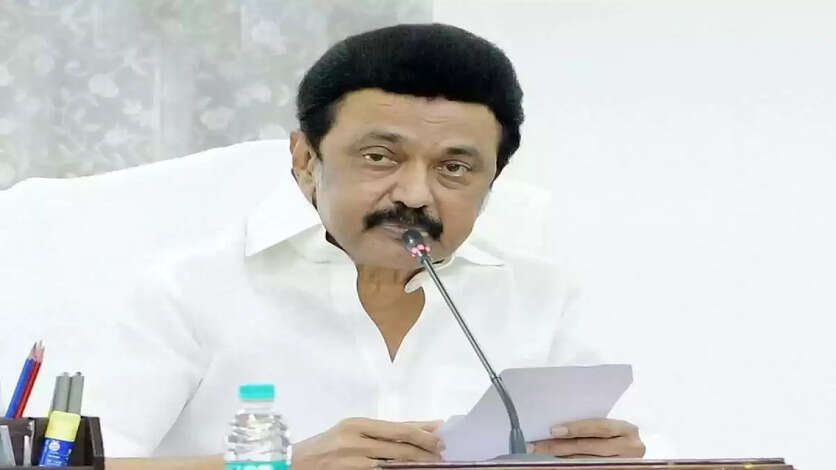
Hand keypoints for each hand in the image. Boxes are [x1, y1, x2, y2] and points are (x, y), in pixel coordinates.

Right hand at [292, 418, 444, 469]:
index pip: (398, 427)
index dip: (422, 431)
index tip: (440, 433)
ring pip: (393, 462)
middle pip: (399, 445)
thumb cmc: (324, 447)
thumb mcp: (349, 433)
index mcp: (356, 424)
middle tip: (442, 452)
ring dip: (416, 463)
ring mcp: (353, 460)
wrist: (294, 464)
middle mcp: (355, 440)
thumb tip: (414, 429)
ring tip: (432, 463)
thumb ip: (378, 433)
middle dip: (424, 449)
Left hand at [528, 418, 644, 457]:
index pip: (600, 427)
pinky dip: (570, 463)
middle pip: (589, 447)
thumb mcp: (611, 426)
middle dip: (561, 446)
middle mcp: (629, 448)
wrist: (630, 450)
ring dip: (561, 457)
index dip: (577, 428)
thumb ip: (592, 425)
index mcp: (627, 430)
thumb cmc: (617, 434)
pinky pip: (588, 467)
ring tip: (542, 452)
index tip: (553, 430)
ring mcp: (622, 463)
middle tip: (538, 445)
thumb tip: (558, 425)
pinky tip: (557, 460)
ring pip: (586, 461)